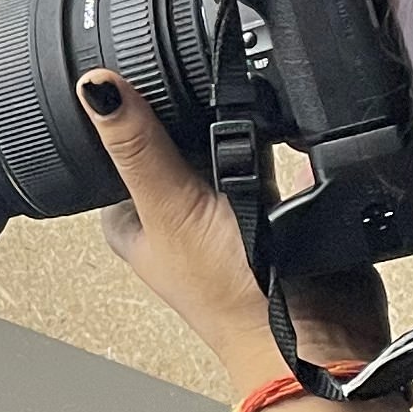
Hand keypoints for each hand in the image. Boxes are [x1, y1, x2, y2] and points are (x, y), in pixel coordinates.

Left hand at [76, 72, 391, 393]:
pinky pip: (270, 146)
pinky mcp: (271, 198)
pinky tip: (282, 138)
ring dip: (239, 126)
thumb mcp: (170, 210)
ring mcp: (223, 200)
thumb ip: (138, 148)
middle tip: (209, 122)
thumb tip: (96, 88)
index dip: (130, 107)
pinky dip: (276, 137)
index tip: (147, 79)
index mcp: (128, 212)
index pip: (114, 137)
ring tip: (250, 155)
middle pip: (174, 128)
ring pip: (223, 134)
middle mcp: (172, 205)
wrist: (316, 333)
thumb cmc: (232, 297)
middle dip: (194, 112)